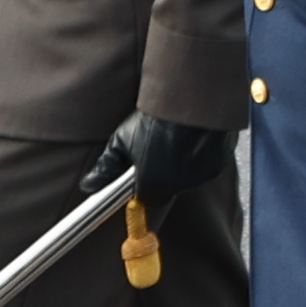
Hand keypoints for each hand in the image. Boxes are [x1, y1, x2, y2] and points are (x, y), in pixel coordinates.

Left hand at [83, 112, 236, 208]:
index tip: (141, 193)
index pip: (147, 207)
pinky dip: (198, 158)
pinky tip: (191, 140)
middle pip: (166, 190)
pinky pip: (204, 167)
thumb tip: (88, 185)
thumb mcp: (121, 141)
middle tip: (155, 151)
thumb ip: (105, 168)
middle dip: (160, 176)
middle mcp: (178, 186)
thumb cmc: (154, 119)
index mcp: (152, 184)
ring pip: (186, 178)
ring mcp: (200, 177)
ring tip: (173, 141)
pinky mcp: (217, 165)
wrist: (190, 100)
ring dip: (179, 167)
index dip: (143, 199)